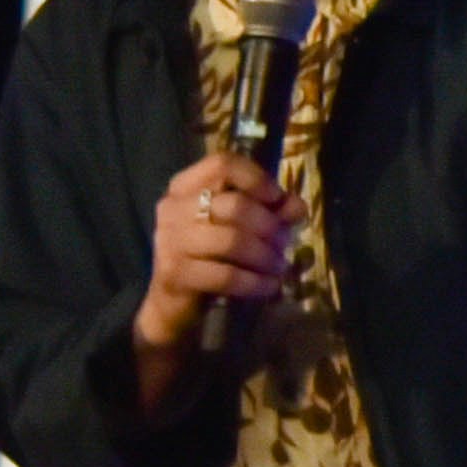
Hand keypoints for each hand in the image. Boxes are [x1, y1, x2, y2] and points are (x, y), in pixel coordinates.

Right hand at [135, 149, 292, 352]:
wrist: (175, 302)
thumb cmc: (211, 257)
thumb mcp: (241, 229)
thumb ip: (270, 212)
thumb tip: (297, 206)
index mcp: (185, 187)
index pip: (223, 164)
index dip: (257, 179)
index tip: (278, 199)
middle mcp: (172, 208)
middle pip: (235, 205)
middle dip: (270, 226)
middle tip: (285, 244)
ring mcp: (169, 241)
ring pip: (232, 241)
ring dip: (265, 256)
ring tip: (279, 267)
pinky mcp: (175, 274)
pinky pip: (226, 275)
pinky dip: (255, 282)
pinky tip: (269, 286)